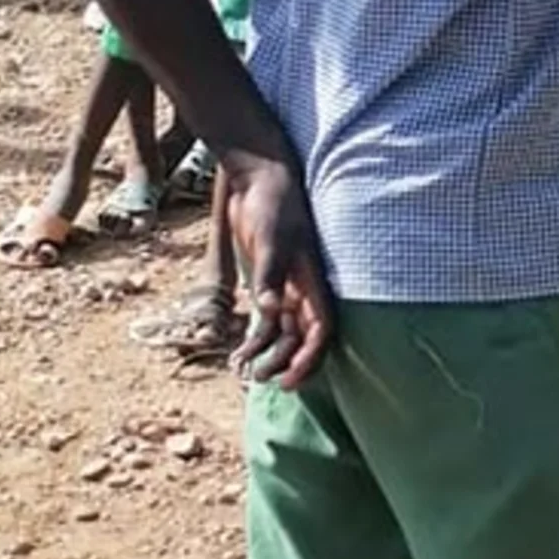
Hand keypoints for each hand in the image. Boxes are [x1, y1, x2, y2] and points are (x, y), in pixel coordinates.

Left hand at [222, 153, 333, 387]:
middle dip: (287, 363)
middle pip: (303, 339)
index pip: (321, 328)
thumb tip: (269, 312)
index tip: (291, 379)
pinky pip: (265, 320)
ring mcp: (285, 287)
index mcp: (313, 281)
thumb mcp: (270, 237)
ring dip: (268, 355)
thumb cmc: (273, 204)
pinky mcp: (267, 282)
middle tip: (263, 380)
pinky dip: (254, 338)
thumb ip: (269, 276)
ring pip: (283, 334)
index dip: (310, 356)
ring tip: (244, 372)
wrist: (258, 178)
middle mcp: (303, 290)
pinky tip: (237, 354)